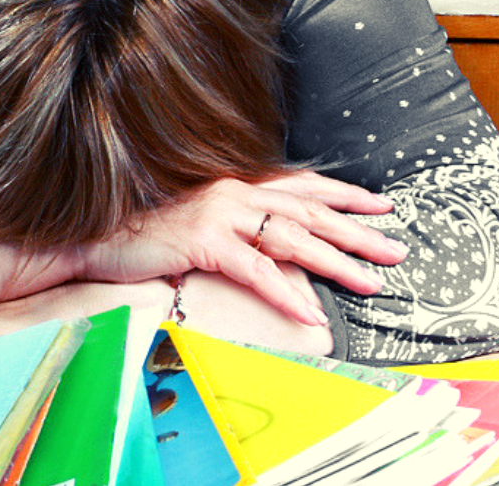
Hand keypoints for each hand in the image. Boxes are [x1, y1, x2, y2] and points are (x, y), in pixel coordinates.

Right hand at [77, 170, 406, 326]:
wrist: (102, 239)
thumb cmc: (152, 235)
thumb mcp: (206, 223)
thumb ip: (243, 227)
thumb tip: (286, 250)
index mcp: (236, 184)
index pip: (302, 185)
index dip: (344, 194)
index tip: (381, 205)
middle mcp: (234, 192)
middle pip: (308, 211)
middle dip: (357, 231)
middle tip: (395, 248)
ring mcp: (220, 215)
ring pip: (292, 239)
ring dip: (335, 263)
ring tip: (369, 282)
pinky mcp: (205, 242)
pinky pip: (256, 270)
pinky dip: (286, 293)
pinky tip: (309, 313)